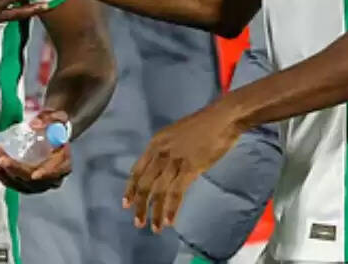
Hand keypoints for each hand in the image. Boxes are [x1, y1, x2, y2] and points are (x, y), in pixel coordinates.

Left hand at [0, 110, 71, 193]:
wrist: (51, 135)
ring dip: (5, 173)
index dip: (46, 173)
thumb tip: (34, 125)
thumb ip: (48, 119)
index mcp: (64, 162)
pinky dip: (2, 176)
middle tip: (1, 158)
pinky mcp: (27, 184)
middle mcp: (53, 177)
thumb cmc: (55, 127)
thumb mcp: (57, 117)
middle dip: (16, 169)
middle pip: (34, 181)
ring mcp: (39, 183)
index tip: (34, 175)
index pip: (56, 171)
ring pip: (22, 185)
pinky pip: (14, 184)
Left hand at [122, 102, 242, 231]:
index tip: (126, 204)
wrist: (221, 118)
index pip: (136, 170)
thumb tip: (164, 169)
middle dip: (140, 205)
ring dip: (154, 212)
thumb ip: (167, 151)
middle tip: (138, 222)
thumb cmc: (203, 125)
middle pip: (144, 183)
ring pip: (158, 191)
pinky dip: (171, 209)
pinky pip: (176, 192)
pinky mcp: (190, 168)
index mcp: (155, 143)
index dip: (131, 189)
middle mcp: (160, 153)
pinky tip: (168, 221)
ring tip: (154, 228)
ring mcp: (174, 160)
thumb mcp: (175, 135)